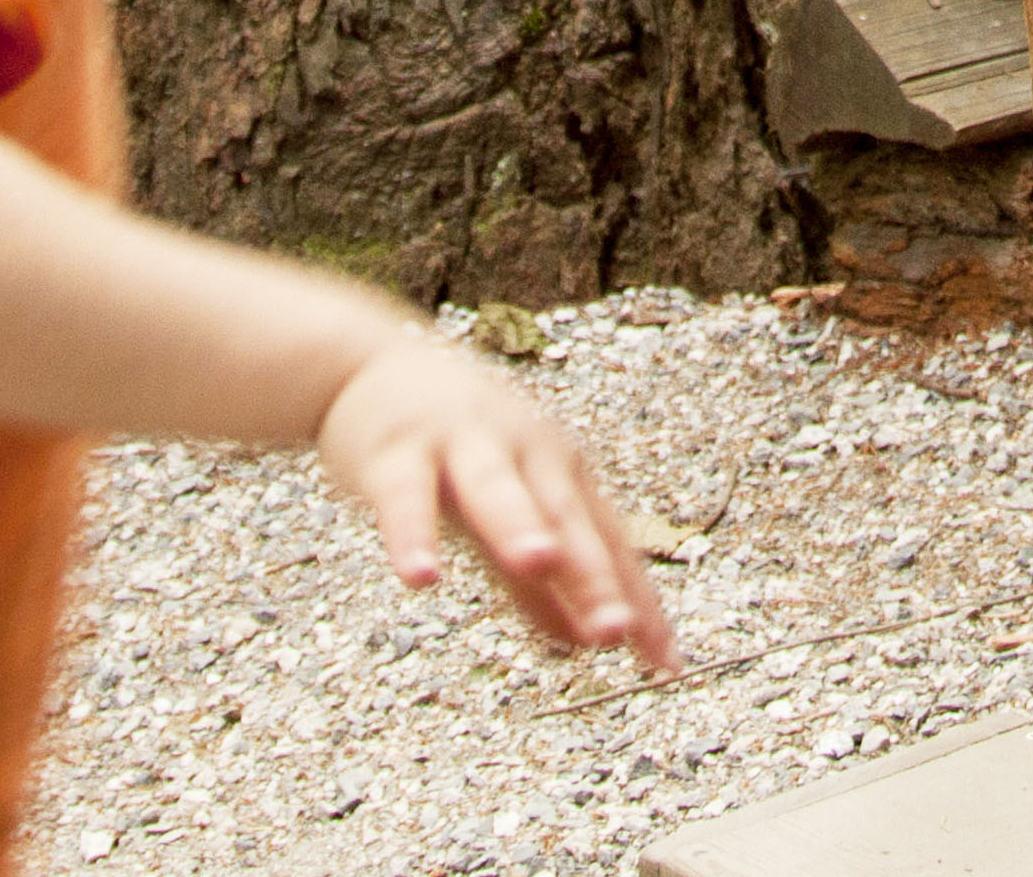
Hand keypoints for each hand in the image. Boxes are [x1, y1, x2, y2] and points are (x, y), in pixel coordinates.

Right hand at [315, 335, 677, 669]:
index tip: (665, 666)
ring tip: (540, 563)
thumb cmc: (452, 445)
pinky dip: (412, 533)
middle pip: (565, 516)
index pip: (609, 542)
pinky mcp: (398, 451)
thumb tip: (582, 644)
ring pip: (495, 488)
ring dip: (518, 523)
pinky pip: (406, 496)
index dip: (637, 602)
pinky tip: (420, 575)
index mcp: (558, 469)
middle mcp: (522, 451)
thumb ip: (538, 584)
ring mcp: (462, 444)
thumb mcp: (502, 515)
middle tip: (616, 628)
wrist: (368, 367)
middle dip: (592, 572)